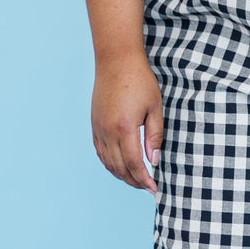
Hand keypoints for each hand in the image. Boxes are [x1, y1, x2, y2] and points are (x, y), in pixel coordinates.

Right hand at [91, 51, 163, 193]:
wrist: (116, 60)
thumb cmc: (139, 80)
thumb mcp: (155, 107)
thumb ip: (154, 135)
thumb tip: (154, 160)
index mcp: (125, 128)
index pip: (135, 164)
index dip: (144, 180)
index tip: (154, 188)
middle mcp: (108, 131)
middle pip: (120, 168)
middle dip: (134, 181)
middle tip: (148, 187)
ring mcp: (98, 128)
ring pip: (108, 162)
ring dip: (122, 175)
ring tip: (136, 179)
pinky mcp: (94, 124)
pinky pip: (100, 152)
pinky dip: (110, 163)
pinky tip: (120, 166)